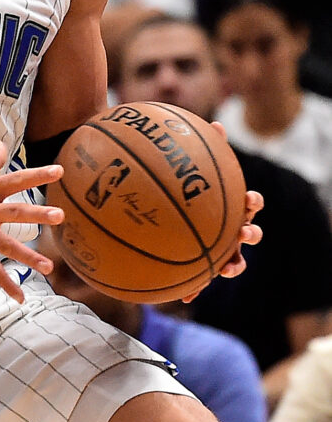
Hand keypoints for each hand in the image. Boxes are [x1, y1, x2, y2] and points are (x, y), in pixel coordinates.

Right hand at [0, 142, 63, 301]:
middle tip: (59, 216)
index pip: (16, 179)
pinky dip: (6, 285)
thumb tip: (3, 144)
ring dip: (28, 256)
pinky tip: (20, 297)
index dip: (38, 175)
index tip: (60, 172)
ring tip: (48, 266)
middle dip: (37, 214)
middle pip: (15, 212)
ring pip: (7, 245)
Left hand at [181, 123, 263, 302]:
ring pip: (234, 260)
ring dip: (233, 264)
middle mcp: (232, 228)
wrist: (170, 209)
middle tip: (243, 232)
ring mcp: (220, 249)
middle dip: (249, 235)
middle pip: (250, 234)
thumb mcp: (194, 168)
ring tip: (227, 268)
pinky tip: (182, 298)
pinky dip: (194, 288)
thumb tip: (215, 122)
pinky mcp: (203, 266)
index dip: (252, 203)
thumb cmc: (187, 188)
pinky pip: (200, 279)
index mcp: (231, 206)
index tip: (249, 200)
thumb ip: (206, 147)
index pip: (250, 203)